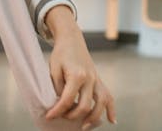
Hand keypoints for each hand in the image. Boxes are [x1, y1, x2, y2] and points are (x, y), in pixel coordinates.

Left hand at [44, 7, 115, 128]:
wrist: (71, 39)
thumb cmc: (61, 54)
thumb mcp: (54, 69)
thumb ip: (58, 87)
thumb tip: (61, 104)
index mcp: (77, 75)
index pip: (68, 99)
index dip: (57, 110)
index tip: (49, 116)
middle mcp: (90, 78)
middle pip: (86, 105)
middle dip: (73, 115)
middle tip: (63, 117)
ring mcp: (97, 79)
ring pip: (102, 103)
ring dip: (94, 118)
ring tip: (84, 126)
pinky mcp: (99, 80)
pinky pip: (109, 96)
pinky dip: (111, 109)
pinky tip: (112, 121)